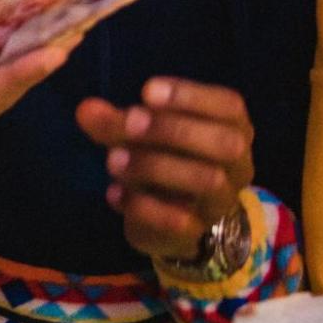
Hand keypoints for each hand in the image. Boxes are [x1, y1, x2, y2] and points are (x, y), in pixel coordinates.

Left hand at [77, 78, 252, 260]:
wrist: (167, 220)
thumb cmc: (161, 157)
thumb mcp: (138, 134)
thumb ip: (115, 121)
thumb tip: (86, 109)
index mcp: (231, 128)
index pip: (229, 106)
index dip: (190, 96)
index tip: (146, 91)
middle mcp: (237, 165)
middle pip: (227, 144)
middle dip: (175, 130)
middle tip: (130, 124)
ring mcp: (220, 202)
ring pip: (209, 181)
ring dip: (157, 166)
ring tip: (112, 159)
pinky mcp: (196, 232)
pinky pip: (180, 222)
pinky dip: (144, 206)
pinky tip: (113, 193)